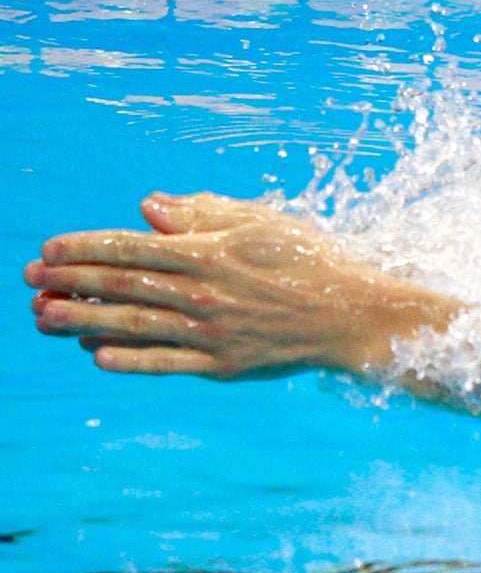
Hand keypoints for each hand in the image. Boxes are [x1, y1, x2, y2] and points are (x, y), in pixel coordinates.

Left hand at [25, 192, 457, 379]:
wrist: (356, 315)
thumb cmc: (311, 260)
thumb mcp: (261, 222)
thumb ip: (202, 213)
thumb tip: (147, 207)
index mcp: (212, 252)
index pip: (132, 246)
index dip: (84, 247)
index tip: (48, 248)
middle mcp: (207, 293)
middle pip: (122, 284)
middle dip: (68, 281)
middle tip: (29, 278)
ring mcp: (214, 333)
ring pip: (133, 325)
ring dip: (81, 320)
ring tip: (41, 316)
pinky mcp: (225, 365)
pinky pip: (166, 363)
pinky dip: (128, 358)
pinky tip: (95, 352)